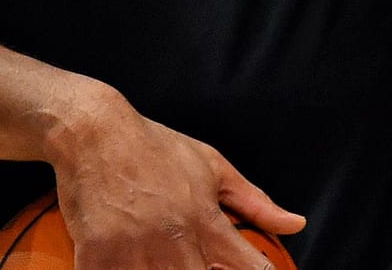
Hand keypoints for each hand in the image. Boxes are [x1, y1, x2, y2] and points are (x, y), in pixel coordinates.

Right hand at [47, 88, 302, 268]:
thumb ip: (255, 203)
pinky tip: (134, 263)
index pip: (246, 266)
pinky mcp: (97, 256)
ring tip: (167, 261)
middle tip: (203, 263)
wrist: (95, 134)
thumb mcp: (212, 167)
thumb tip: (296, 224)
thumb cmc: (157, 149)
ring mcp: (133, 251)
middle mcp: (173, 239)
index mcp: (205, 219)